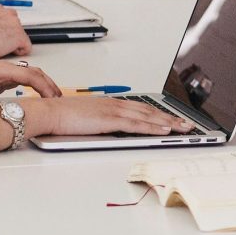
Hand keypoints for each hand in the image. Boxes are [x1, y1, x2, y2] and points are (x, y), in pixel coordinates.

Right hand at [0, 6, 30, 60]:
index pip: (10, 19)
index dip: (6, 30)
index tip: (1, 36)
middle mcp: (9, 14)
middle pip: (18, 28)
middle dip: (10, 36)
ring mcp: (16, 25)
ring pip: (22, 38)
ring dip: (13, 44)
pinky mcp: (19, 37)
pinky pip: (26, 48)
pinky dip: (19, 52)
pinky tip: (6, 52)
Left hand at [0, 62, 61, 109]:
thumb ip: (3, 111)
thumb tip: (21, 116)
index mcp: (0, 71)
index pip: (31, 76)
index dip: (45, 87)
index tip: (53, 99)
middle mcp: (4, 69)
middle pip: (35, 72)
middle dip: (50, 85)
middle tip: (59, 99)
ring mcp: (4, 72)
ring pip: (33, 75)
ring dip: (45, 85)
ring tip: (54, 98)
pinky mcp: (3, 79)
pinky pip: (26, 79)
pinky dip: (37, 86)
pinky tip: (42, 96)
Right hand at [21, 96, 188, 137]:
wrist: (48, 112)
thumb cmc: (61, 117)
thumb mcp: (87, 119)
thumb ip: (101, 123)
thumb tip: (110, 131)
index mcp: (110, 104)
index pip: (141, 108)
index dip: (159, 114)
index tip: (172, 119)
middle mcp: (115, 104)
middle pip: (149, 111)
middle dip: (170, 118)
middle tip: (187, 124)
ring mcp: (113, 111)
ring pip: (148, 116)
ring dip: (168, 122)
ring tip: (184, 128)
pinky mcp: (109, 120)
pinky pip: (136, 124)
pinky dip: (153, 127)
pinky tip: (165, 130)